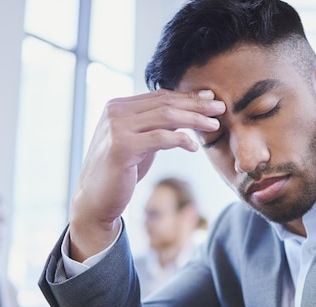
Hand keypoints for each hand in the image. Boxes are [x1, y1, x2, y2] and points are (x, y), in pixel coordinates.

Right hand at [69, 89, 224, 260]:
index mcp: (118, 106)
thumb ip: (156, 126)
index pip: (159, 96)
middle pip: (164, 103)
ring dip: (194, 119)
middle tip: (220, 107)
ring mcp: (116, 128)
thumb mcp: (140, 143)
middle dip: (196, 104)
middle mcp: (115, 112)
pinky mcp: (122, 147)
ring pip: (165, 117)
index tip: (210, 97)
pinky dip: (181, 140)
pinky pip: (160, 138)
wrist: (95, 201)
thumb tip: (186, 112)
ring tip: (213, 124)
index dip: (187, 96)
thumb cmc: (120, 172)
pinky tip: (194, 147)